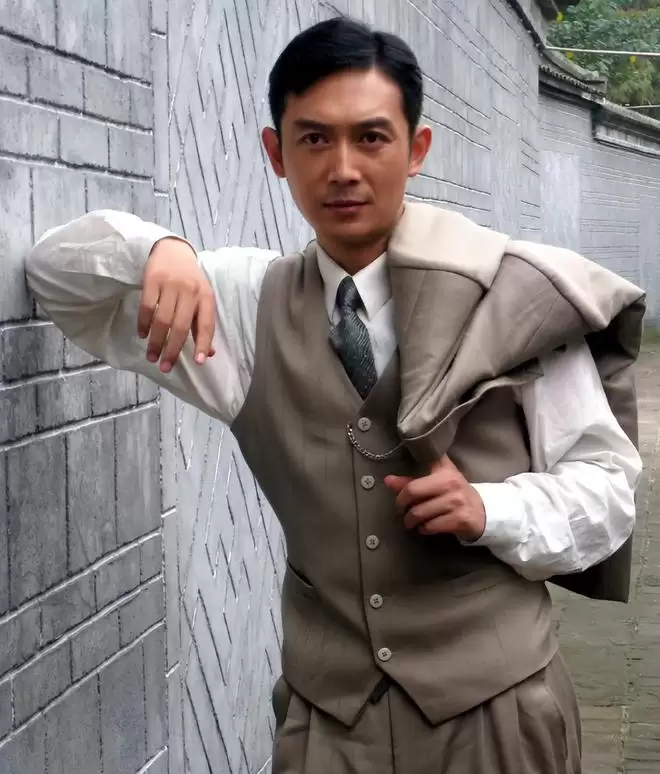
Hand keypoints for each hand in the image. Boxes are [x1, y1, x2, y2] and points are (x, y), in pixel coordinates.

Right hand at [139, 237, 215, 372]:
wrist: (173, 250)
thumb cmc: (190, 281)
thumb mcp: (201, 299)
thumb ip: (203, 325)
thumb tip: (209, 354)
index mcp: (206, 297)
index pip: (207, 324)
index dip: (204, 343)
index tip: (199, 362)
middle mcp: (190, 291)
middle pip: (181, 326)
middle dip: (173, 350)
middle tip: (165, 367)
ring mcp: (171, 284)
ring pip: (163, 319)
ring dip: (156, 341)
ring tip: (151, 356)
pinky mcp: (152, 279)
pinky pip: (147, 307)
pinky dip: (143, 324)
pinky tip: (142, 334)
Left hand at [384, 456, 485, 540]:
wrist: (482, 511)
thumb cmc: (454, 493)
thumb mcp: (435, 482)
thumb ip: (411, 481)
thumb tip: (387, 480)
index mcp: (444, 471)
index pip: (413, 481)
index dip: (401, 492)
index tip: (400, 498)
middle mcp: (451, 484)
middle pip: (413, 494)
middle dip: (402, 506)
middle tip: (402, 511)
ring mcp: (457, 502)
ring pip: (420, 513)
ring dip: (412, 520)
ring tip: (412, 521)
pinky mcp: (461, 519)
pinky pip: (431, 526)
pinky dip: (424, 529)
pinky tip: (426, 526)